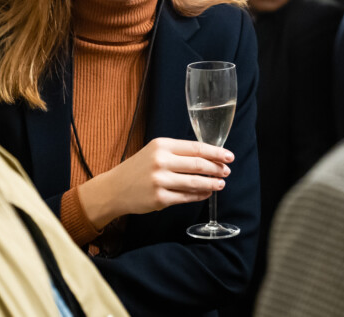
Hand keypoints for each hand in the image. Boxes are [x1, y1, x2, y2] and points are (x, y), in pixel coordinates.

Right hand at [78, 137, 233, 229]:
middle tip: (227, 171)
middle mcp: (161, 161)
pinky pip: (186, 197)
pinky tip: (206, 193)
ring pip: (195, 182)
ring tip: (220, 183)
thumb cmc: (139, 168)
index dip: (216, 153)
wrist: (114, 189)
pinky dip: (199, 195)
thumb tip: (210, 156)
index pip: (196, 148)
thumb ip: (179, 152)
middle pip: (199, 165)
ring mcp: (160, 181)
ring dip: (211, 183)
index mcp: (162, 145)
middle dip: (217, 168)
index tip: (229, 156)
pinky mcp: (159, 199)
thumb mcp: (156, 151)